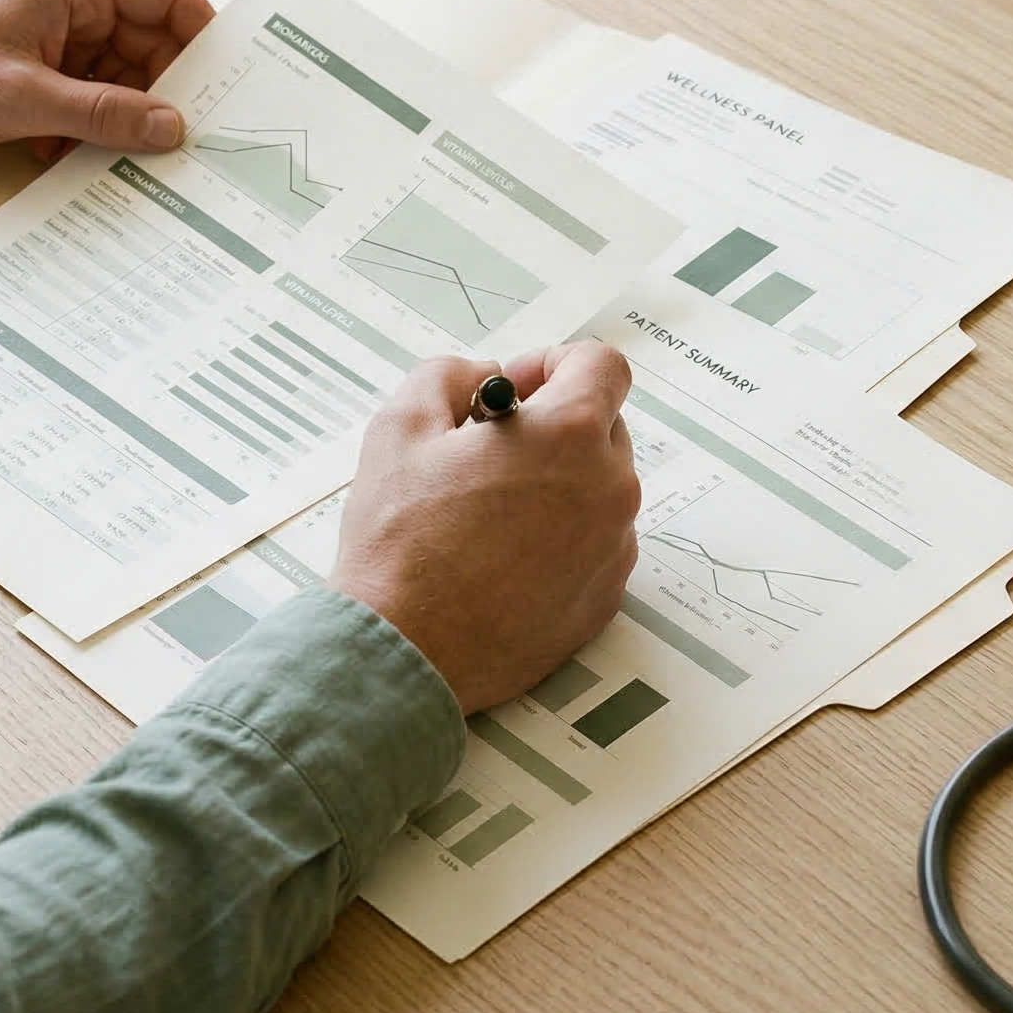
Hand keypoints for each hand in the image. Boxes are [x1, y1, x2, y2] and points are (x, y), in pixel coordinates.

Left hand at [0, 0, 214, 159]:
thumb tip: (171, 127)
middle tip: (167, 143)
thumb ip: (103, 113)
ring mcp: (56, 27)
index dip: (207, 41)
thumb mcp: (22, 97)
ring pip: (121, 73)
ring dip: (114, 117)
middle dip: (158, 94)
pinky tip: (58, 149)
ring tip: (97, 152)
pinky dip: (83, 122)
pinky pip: (87, 89)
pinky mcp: (38, 57)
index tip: (225, 92)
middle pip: (152, 43)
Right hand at [328, 342, 641, 712]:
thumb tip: (483, 376)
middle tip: (491, 449)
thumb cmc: (399, 542)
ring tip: (489, 509)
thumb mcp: (401, 426)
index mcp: (569, 435)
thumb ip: (449, 375)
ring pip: (600, 488)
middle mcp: (609, 489)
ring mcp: (613, 548)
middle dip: (553, 424)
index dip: (555, 362)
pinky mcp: (604, 598)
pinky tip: (502, 556)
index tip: (517, 388)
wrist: (406, 650)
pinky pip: (596, 544)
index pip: (603, 365)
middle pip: (604, 425)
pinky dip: (561, 537)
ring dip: (558, 482)